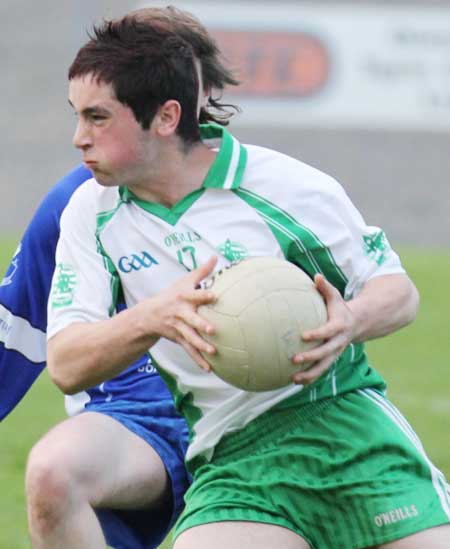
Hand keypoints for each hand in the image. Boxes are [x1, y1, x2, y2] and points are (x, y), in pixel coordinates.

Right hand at [145, 256, 217, 370]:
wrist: (149, 315)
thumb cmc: (172, 294)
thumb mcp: (184, 280)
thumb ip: (202, 271)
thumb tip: (216, 256)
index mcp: (183, 298)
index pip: (194, 295)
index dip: (204, 295)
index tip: (215, 295)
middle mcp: (180, 313)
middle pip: (191, 319)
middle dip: (201, 325)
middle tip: (212, 330)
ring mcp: (178, 328)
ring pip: (190, 337)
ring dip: (201, 345)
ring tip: (213, 351)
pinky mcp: (178, 339)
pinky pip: (189, 350)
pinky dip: (198, 360)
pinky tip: (209, 368)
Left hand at [291, 274, 355, 384]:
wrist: (357, 324)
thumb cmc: (339, 308)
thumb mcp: (335, 296)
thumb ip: (326, 288)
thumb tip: (316, 276)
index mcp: (339, 326)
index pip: (328, 331)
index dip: (317, 334)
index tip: (303, 336)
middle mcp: (339, 342)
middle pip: (325, 352)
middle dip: (310, 357)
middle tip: (294, 359)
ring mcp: (336, 353)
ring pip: (324, 367)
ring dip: (310, 374)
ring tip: (294, 378)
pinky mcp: (332, 359)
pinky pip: (321, 371)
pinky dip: (310, 378)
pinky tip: (295, 382)